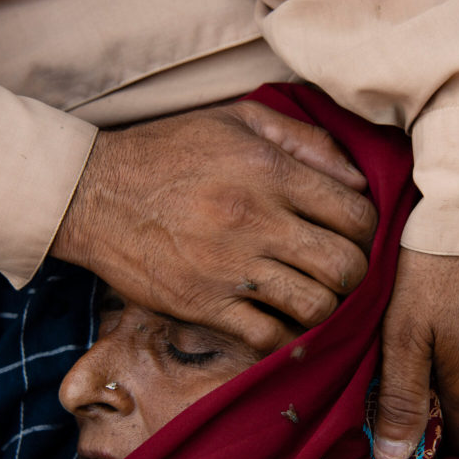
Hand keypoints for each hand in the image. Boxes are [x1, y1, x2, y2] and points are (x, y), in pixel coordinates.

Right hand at [51, 100, 377, 349]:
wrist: (93, 194)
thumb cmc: (168, 152)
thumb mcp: (236, 120)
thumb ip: (305, 141)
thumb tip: (358, 179)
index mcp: (270, 172)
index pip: (356, 214)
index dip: (366, 230)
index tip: (350, 235)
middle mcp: (256, 221)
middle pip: (345, 267)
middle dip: (353, 274)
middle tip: (336, 271)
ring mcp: (229, 268)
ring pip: (315, 307)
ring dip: (324, 308)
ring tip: (309, 296)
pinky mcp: (202, 306)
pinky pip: (268, 337)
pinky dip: (285, 337)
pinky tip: (279, 320)